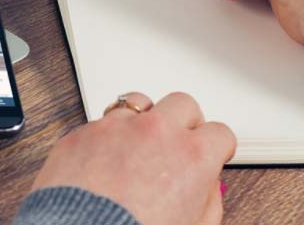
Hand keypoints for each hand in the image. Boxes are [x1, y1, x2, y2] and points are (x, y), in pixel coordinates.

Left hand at [31, 92, 235, 224]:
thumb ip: (208, 199)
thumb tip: (205, 185)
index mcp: (191, 155)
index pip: (220, 133)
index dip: (217, 147)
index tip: (211, 152)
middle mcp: (155, 131)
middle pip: (182, 104)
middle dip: (184, 122)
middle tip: (177, 143)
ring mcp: (116, 127)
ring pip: (138, 102)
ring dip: (143, 119)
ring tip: (138, 144)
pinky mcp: (83, 131)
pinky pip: (101, 122)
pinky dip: (107, 136)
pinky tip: (105, 159)